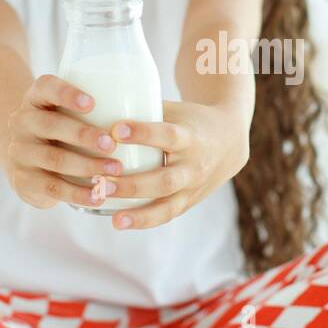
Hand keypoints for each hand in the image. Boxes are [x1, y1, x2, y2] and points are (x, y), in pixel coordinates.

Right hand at [3, 74, 126, 210]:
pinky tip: (99, 196)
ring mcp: (20, 152)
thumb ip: (97, 107)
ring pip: (54, 159)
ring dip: (87, 166)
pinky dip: (78, 193)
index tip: (93, 103)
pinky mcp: (24, 181)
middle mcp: (22, 122)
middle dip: (84, 135)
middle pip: (51, 125)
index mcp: (36, 98)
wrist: (29, 161)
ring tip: (115, 170)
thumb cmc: (65, 130)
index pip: (46, 87)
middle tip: (113, 144)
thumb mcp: (69, 112)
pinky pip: (52, 188)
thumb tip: (153, 104)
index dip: (67, 94)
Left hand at [99, 99, 249, 230]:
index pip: (167, 135)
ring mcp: (192, 188)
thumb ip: (142, 110)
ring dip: (139, 214)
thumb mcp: (174, 110)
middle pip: (164, 180)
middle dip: (132, 185)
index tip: (116, 130)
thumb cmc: (190, 120)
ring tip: (114, 219)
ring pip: (167, 206)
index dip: (143, 133)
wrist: (229, 143)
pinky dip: (144, 221)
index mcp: (190, 137)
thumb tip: (98, 104)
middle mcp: (193, 166)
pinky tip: (120, 222)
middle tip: (102, 183)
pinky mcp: (188, 202)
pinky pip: (166, 216)